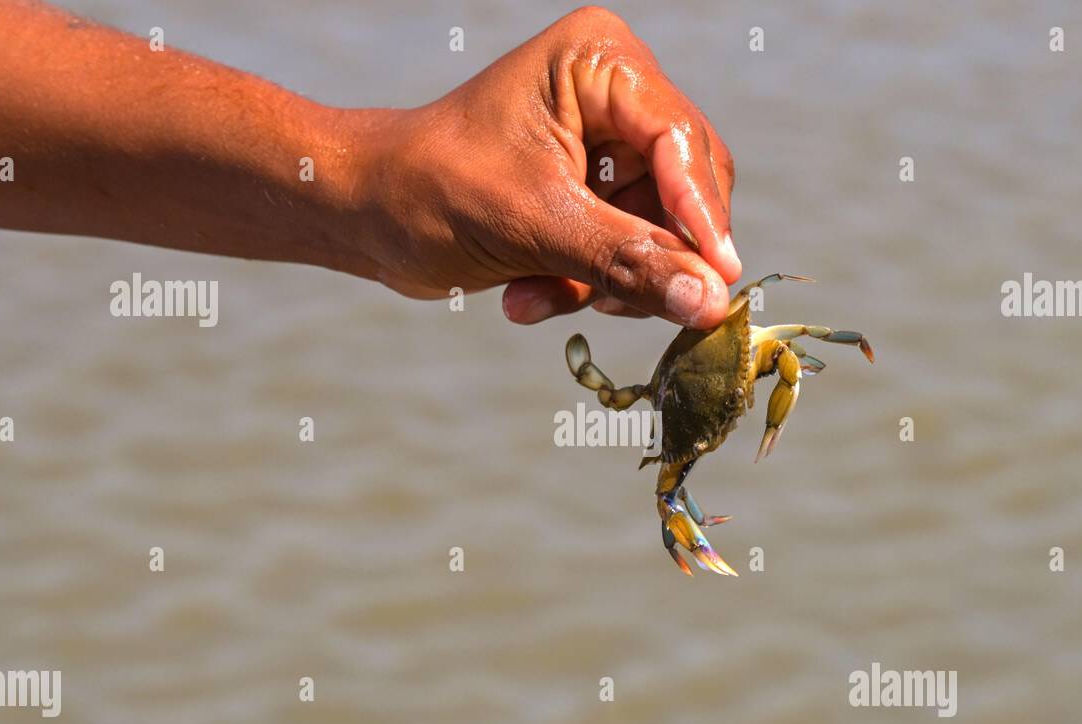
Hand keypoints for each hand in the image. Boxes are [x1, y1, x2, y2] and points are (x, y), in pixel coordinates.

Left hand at [345, 7, 740, 327]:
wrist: (365, 213)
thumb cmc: (430, 192)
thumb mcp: (534, 227)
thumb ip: (629, 262)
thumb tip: (712, 303)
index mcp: (601, 63)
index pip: (681, 141)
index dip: (700, 217)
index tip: (716, 284)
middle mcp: (615, 94)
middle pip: (685, 190)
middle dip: (646, 255)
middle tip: (616, 303)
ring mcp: (607, 145)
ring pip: (660, 233)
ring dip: (605, 280)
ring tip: (539, 296)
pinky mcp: (594, 191)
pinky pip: (627, 252)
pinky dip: (584, 284)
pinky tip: (529, 295)